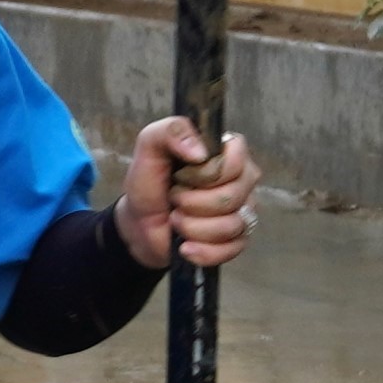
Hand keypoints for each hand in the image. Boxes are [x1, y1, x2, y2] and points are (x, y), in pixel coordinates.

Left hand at [119, 119, 262, 270]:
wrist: (139, 222)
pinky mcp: (237, 240)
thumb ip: (172, 131)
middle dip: (192, 203)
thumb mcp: (150, 146)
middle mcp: (242, 180)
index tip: (182, 175)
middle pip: (232, 196)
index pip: (236, 159)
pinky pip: (231, 249)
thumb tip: (200, 153)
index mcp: (228, 152)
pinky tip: (185, 246)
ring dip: (192, 227)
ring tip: (176, 219)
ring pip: (231, 225)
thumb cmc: (150, 181)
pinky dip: (202, 251)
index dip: (206, 173)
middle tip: (174, 199)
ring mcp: (243, 211)